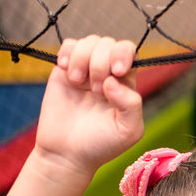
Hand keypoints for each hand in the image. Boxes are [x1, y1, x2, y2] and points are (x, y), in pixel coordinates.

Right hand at [35, 36, 144, 176]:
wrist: (66, 154)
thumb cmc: (101, 145)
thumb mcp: (128, 131)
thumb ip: (131, 105)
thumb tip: (113, 81)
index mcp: (126, 84)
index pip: (130, 53)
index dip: (123, 55)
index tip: (117, 72)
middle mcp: (107, 73)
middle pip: (109, 44)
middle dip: (102, 63)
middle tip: (96, 91)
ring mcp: (85, 70)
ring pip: (89, 41)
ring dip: (84, 59)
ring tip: (79, 83)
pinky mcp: (63, 71)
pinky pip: (69, 45)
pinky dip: (68, 54)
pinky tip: (66, 72)